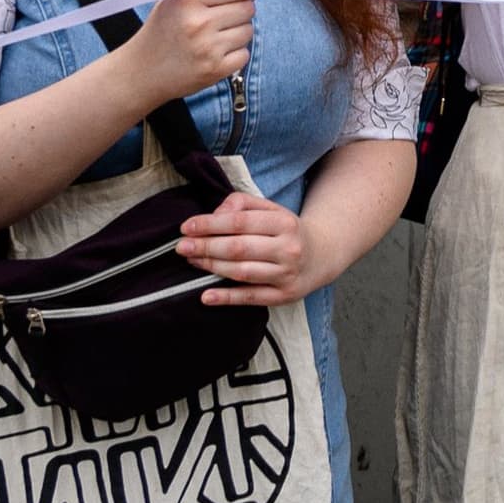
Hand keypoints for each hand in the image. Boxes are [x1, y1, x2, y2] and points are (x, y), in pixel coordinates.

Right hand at [120, 0, 255, 108]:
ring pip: (248, 31)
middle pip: (248, 8)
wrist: (141, 72)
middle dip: (242, 10)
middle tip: (229, 15)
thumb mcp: (171, 1)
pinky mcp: (215, 70)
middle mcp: (199, 22)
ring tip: (218, 35)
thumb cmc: (159, 33)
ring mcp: (208, 48)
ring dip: (238, 32)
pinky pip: (244, 54)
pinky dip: (235, 53)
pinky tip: (217, 52)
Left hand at [180, 191, 314, 305]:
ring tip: (192, 261)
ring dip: (212, 267)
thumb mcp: (270, 209)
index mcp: (284, 222)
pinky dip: (227, 298)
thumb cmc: (286, 230)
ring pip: (242, 272)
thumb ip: (241, 204)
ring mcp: (287, 274)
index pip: (240, 222)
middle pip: (238, 248)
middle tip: (182, 246)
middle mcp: (288, 249)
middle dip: (205, 246)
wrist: (322, 255)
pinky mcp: (284, 296)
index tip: (187, 227)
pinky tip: (206, 296)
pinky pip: (251, 297)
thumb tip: (216, 214)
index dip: (210, 225)